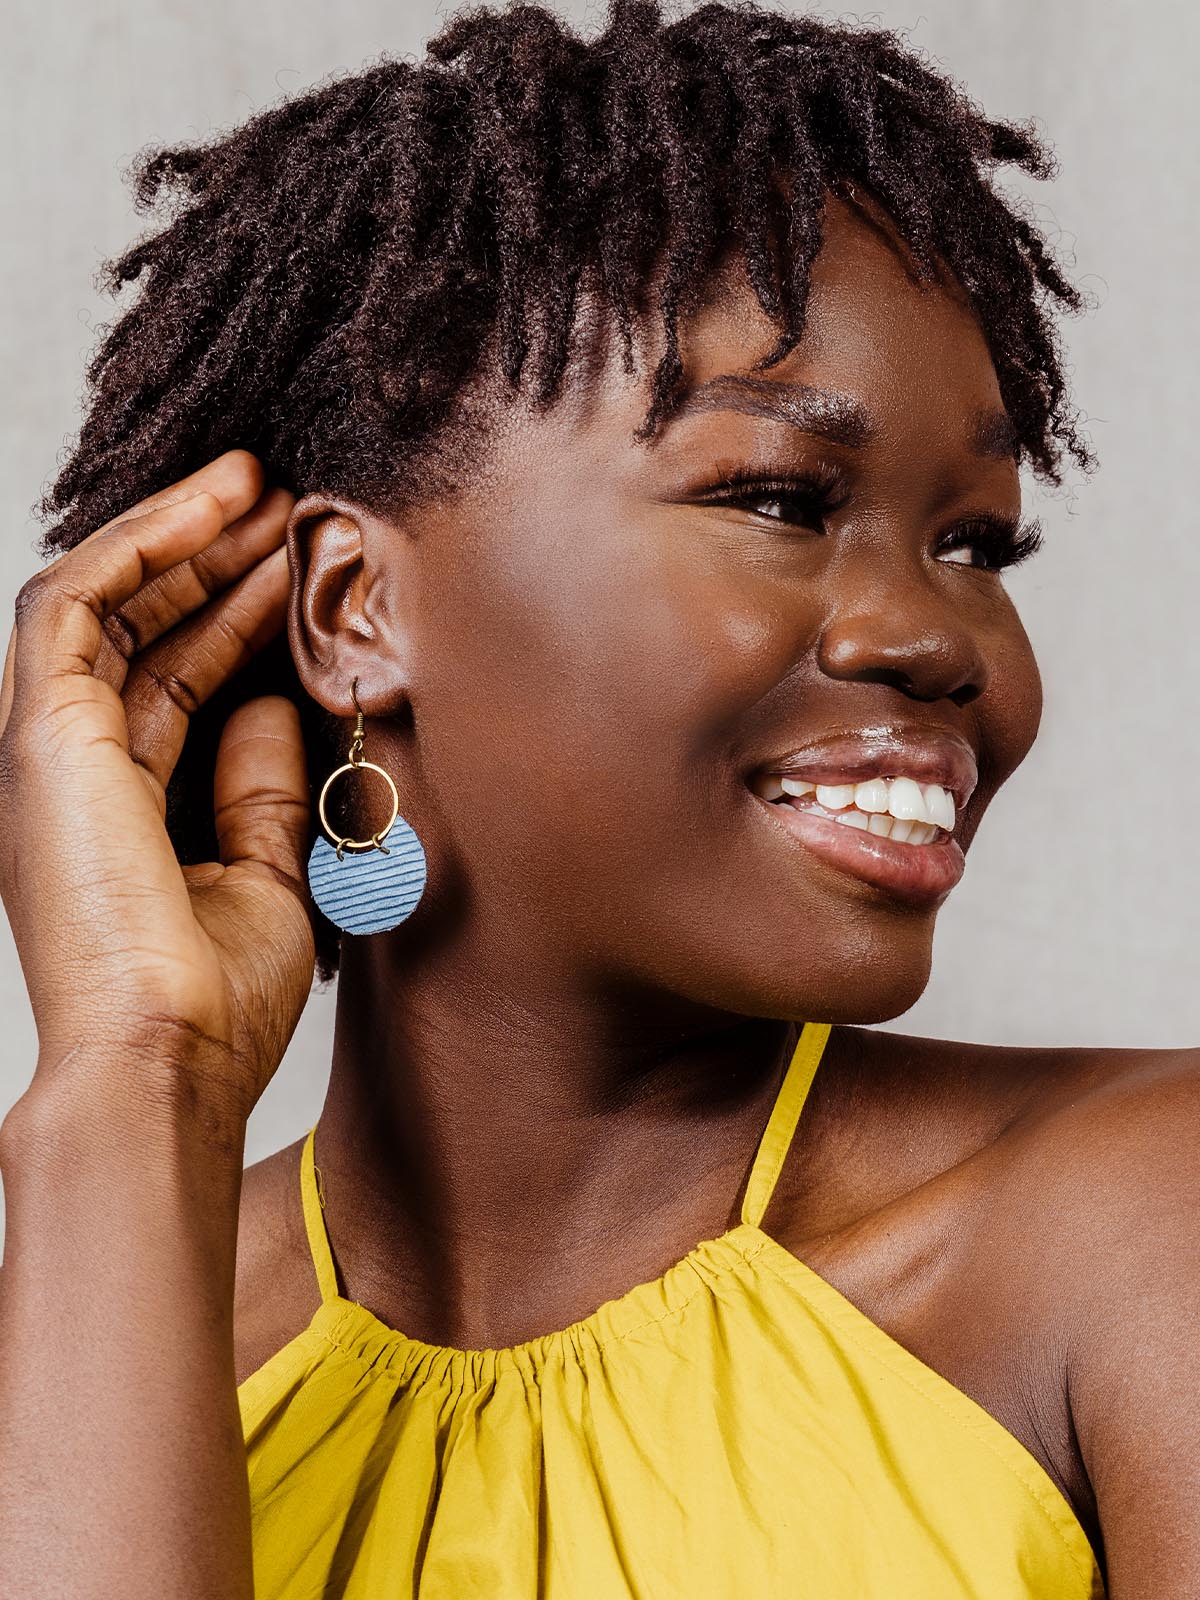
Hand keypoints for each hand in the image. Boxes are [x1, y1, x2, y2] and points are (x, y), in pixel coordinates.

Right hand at [0, 450, 314, 1125]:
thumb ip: (260, 787)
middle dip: (211, 561)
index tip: (300, 567)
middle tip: (287, 505)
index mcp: (126, 808)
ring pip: (104, 602)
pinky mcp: (40, 735)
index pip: (176, 681)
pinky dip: (142, 547)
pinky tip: (215, 508)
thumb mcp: (267, 876)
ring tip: (259, 485)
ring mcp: (51, 751)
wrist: (167, 1064)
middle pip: (141, 632)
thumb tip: (269, 700)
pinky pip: (78, 604)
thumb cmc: (215, 1003)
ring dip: (180, 538)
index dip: (233, 616)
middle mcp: (79, 772)